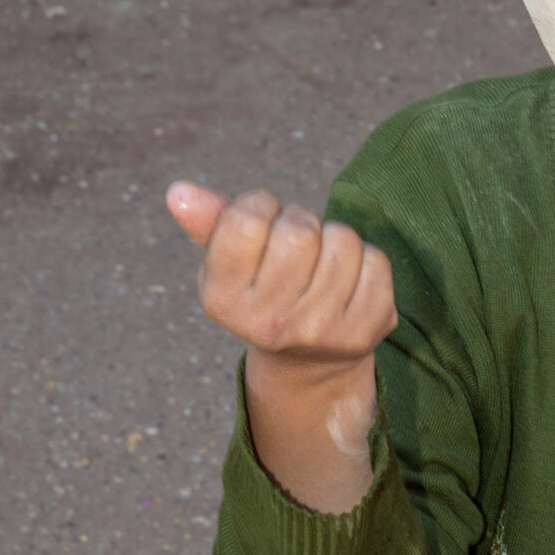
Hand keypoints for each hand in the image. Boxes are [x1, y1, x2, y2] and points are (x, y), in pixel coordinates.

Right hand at [166, 182, 396, 365]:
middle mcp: (268, 323)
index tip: (262, 227)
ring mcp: (318, 332)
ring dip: (336, 240)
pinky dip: (367, 262)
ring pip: (342, 241)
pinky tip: (349, 286)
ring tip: (322, 267)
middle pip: (298, 230)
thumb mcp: (230, 260)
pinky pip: (376, 263)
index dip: (260, 207)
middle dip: (301, 224)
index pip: (245, 218)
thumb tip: (178, 193)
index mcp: (222, 300)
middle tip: (297, 250)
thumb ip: (209, 223)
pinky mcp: (364, 333)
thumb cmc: (265, 290)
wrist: (309, 360)